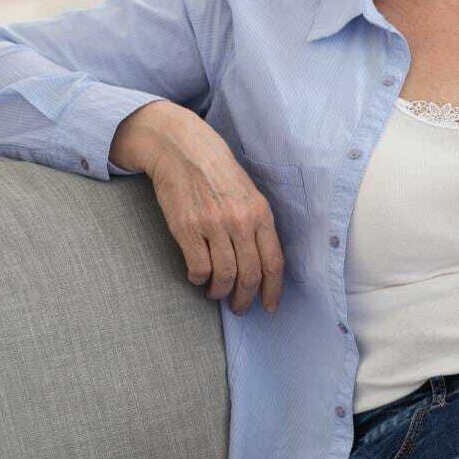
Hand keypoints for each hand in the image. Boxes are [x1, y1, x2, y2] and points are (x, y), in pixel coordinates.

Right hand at [111, 101, 286, 314]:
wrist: (184, 150)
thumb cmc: (219, 173)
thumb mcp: (249, 194)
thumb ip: (257, 225)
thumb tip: (261, 263)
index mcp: (261, 213)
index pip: (274, 262)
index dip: (273, 290)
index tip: (269, 307)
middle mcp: (241, 221)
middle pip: (250, 274)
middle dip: (246, 299)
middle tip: (239, 307)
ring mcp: (214, 225)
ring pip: (224, 276)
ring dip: (220, 293)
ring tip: (216, 294)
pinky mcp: (187, 229)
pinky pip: (198, 268)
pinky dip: (198, 279)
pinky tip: (197, 277)